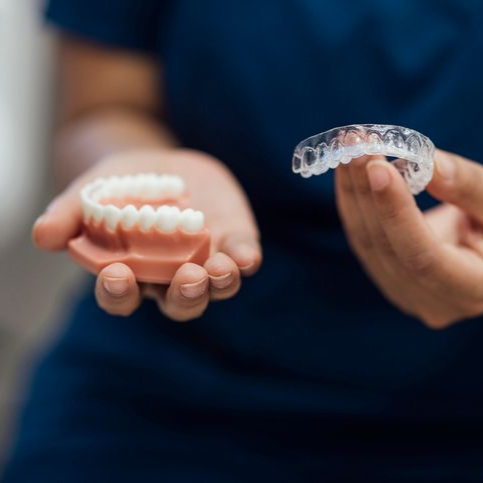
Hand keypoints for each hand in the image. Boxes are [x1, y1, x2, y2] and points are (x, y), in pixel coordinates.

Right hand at [33, 149, 261, 320]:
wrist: (159, 167)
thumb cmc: (121, 188)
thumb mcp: (90, 194)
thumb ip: (68, 215)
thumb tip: (42, 235)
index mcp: (133, 274)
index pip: (122, 296)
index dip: (118, 293)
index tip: (116, 275)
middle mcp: (171, 277)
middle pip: (179, 302)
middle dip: (184, 295)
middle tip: (187, 279)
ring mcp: (205, 261)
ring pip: (215, 286)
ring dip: (220, 282)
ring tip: (220, 268)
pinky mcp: (232, 241)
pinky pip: (242, 256)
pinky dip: (245, 258)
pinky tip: (246, 256)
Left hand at [336, 149, 482, 328]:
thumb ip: (469, 188)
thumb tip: (426, 163)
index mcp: (473, 290)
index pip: (422, 257)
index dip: (396, 212)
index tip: (378, 166)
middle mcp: (434, 303)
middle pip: (385, 248)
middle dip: (366, 191)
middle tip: (354, 143)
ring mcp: (407, 294)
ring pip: (366, 244)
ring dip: (353, 192)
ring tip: (347, 147)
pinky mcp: (390, 279)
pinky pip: (363, 241)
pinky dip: (353, 203)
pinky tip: (348, 172)